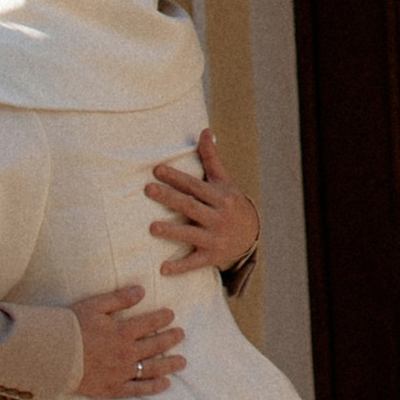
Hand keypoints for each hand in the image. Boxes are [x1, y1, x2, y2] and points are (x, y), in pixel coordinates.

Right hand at [71, 284, 183, 398]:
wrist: (54, 354)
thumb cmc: (72, 326)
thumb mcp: (95, 305)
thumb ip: (119, 298)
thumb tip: (141, 290)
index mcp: (122, 332)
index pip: (148, 323)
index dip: (162, 318)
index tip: (171, 315)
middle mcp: (126, 353)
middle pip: (154, 345)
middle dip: (170, 339)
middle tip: (181, 334)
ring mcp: (122, 373)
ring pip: (152, 368)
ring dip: (169, 364)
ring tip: (182, 361)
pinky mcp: (114, 388)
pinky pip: (138, 389)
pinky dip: (153, 387)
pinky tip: (165, 384)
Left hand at [145, 128, 260, 276]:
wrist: (251, 235)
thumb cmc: (229, 203)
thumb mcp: (224, 181)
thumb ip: (211, 158)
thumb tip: (205, 130)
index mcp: (219, 197)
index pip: (195, 185)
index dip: (176, 177)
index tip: (157, 170)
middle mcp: (218, 217)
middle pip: (190, 206)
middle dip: (169, 197)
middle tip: (148, 190)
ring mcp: (215, 238)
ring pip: (191, 234)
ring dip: (172, 231)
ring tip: (152, 228)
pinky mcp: (212, 257)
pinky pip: (194, 262)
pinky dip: (180, 267)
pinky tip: (162, 269)